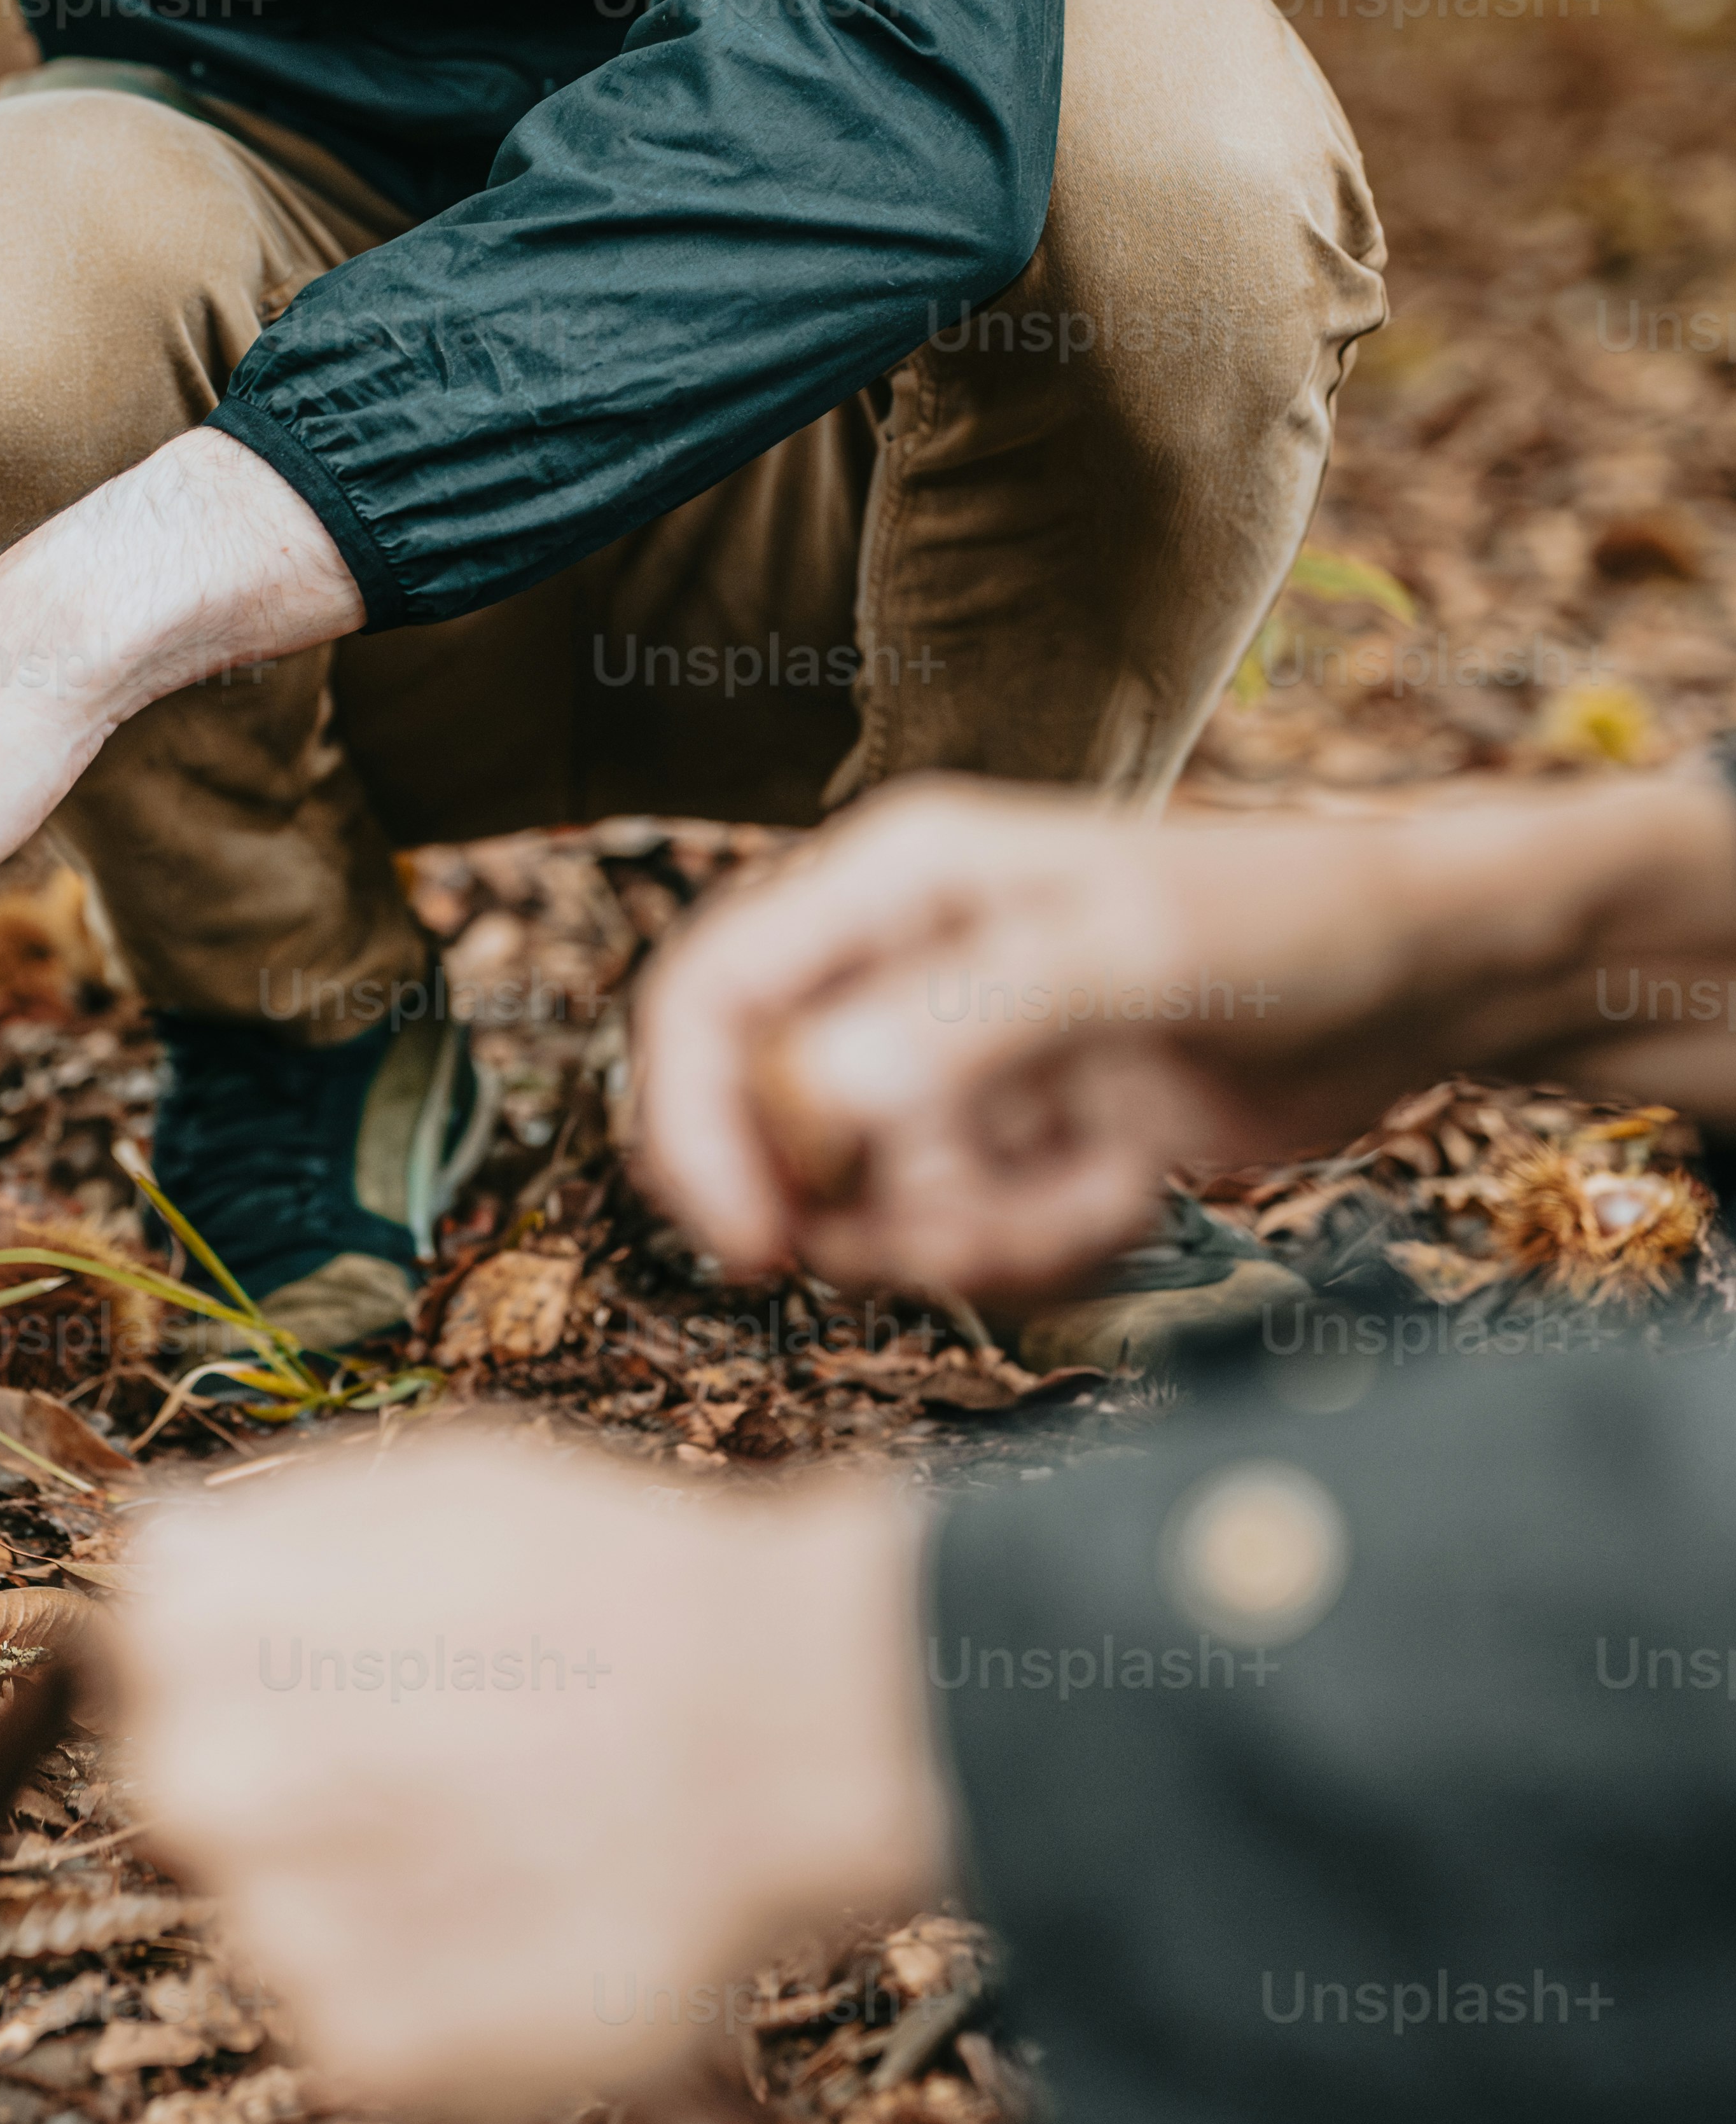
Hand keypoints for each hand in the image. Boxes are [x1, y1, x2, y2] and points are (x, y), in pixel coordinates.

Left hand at [108, 1419, 943, 2121]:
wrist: (780, 1734)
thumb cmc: (614, 1583)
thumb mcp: (432, 1476)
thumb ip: (266, 1523)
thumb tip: (159, 1544)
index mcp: (198, 1617)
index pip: (147, 1637)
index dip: (252, 1642)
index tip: (346, 1652)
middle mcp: (208, 1777)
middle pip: (187, 1788)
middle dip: (287, 1772)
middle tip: (433, 1753)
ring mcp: (277, 1926)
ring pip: (268, 1913)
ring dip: (361, 1886)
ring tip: (504, 1835)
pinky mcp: (363, 2053)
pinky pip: (347, 2019)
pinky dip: (428, 1986)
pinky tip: (520, 1919)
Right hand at [630, 769, 1735, 1303]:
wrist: (1425, 985)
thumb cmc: (1286, 924)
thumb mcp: (1121, 960)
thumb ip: (961, 1024)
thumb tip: (815, 1099)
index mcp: (894, 879)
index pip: (711, 997)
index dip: (698, 1123)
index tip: (756, 1240)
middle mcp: (903, 961)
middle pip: (771, 1118)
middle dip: (849, 1207)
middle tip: (946, 1244)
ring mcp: (961, 1053)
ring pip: (872, 1195)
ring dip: (970, 1233)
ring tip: (1092, 1194)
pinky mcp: (1023, 1130)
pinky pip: (966, 1226)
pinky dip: (1038, 1242)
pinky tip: (1129, 1193)